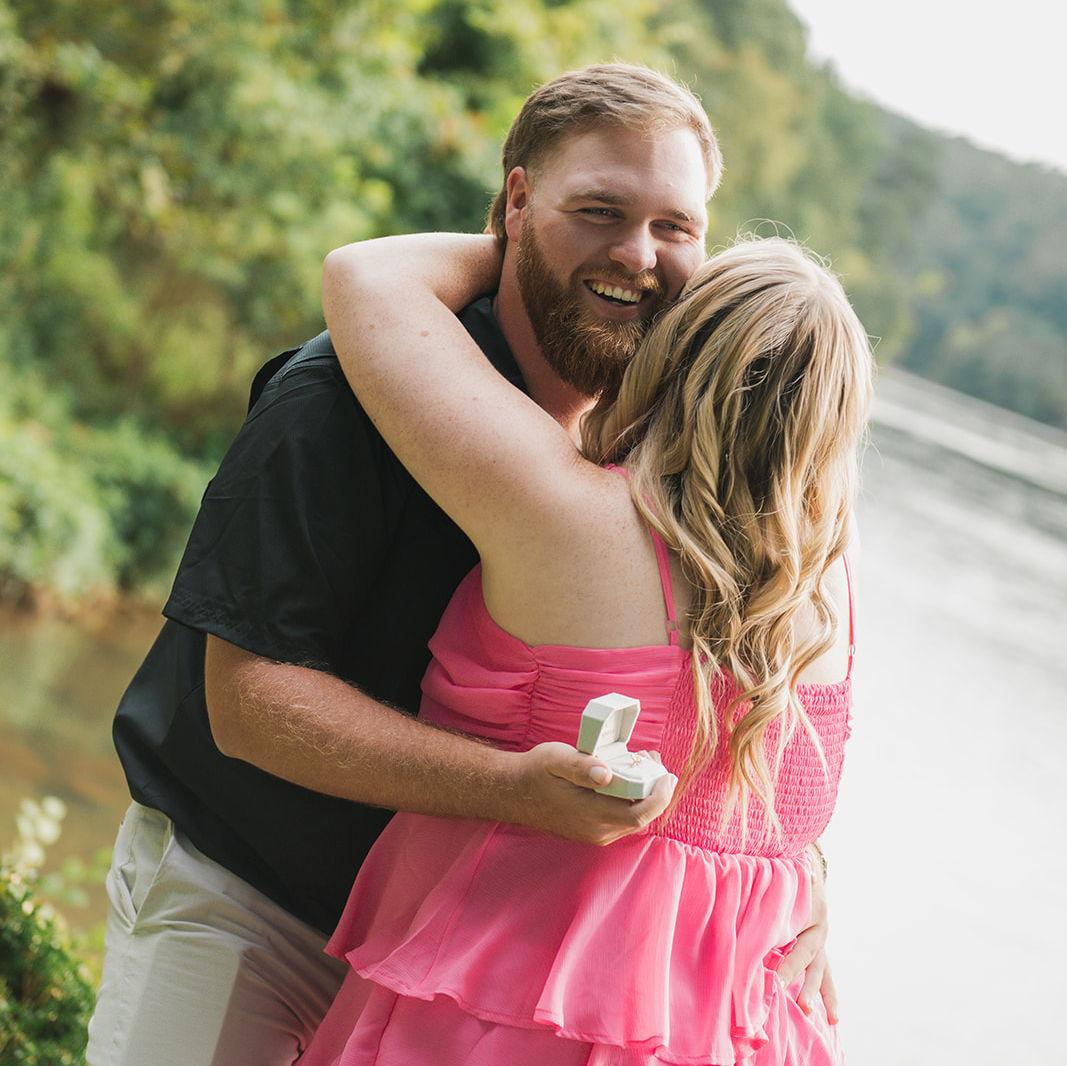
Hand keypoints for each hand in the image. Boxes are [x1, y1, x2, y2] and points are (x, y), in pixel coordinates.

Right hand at [502, 742, 676, 845]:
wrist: (513, 792)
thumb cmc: (535, 772)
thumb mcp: (556, 759)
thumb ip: (582, 766)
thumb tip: (607, 774)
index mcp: (589, 814)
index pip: (638, 815)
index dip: (660, 797)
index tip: (667, 775)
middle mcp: (595, 831)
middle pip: (641, 818)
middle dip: (655, 791)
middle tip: (653, 761)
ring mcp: (594, 834)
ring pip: (633, 820)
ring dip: (644, 796)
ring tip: (642, 765)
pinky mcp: (592, 830)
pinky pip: (622, 819)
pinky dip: (632, 800)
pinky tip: (628, 780)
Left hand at [775, 858, 838, 1024]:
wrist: (805, 865)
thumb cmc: (787, 875)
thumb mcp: (782, 884)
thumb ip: (769, 898)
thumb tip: (748, 900)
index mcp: (810, 913)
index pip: (797, 943)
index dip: (787, 964)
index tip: (775, 982)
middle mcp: (819, 929)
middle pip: (809, 958)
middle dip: (800, 981)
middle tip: (794, 1002)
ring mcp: (821, 941)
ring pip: (822, 970)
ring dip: (821, 993)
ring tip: (831, 1019)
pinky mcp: (819, 949)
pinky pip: (825, 974)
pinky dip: (827, 995)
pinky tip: (833, 1020)